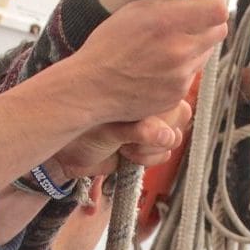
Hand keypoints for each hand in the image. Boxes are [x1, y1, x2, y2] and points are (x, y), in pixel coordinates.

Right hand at [45, 0, 224, 176]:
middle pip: (219, 30)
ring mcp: (181, 76)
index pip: (218, 9)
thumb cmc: (108, 45)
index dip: (215, 2)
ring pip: (206, 53)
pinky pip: (192, 75)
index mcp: (168, 23)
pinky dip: (182, 68)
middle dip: (208, 23)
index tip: (206, 1)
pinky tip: (159, 67)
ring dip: (195, 46)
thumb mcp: (134, 9)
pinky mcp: (178, 94)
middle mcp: (179, 50)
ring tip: (168, 46)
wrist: (91, 88)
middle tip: (190, 22)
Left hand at [52, 98, 189, 178]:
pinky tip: (127, 154)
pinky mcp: (147, 148)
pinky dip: (146, 159)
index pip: (176, 98)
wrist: (70, 155)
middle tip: (130, 135)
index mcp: (144, 90)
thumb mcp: (113, 127)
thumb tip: (165, 135)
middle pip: (179, 121)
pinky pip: (164, 156)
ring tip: (124, 145)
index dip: (164, 116)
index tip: (143, 121)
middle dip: (158, 135)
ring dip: (149, 150)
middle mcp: (151, 105)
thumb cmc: (84, 130)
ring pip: (173, 141)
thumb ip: (141, 130)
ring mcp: (151, 127)